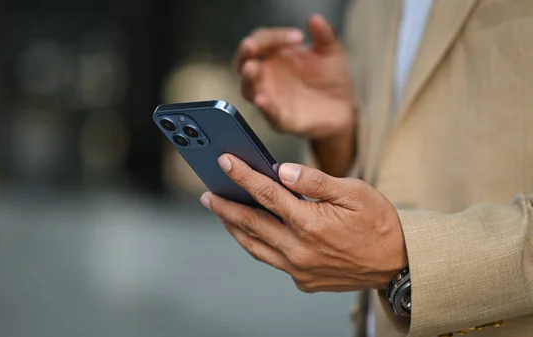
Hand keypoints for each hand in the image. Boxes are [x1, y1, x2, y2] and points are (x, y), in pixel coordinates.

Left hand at [200, 154, 407, 291]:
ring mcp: (299, 269)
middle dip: (225, 207)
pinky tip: (253, 232)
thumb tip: (282, 171)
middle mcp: (299, 249)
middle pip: (251, 223)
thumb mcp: (353, 191)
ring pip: (256, 246)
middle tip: (208, 195)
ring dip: (235, 229)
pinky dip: (258, 244)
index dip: (242, 175)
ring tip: (222, 213)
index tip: (224, 162)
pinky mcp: (304, 281)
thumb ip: (314, 180)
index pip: (266, 193)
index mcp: (310, 223)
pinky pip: (272, 260)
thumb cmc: (378, 222)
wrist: (398, 262)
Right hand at [233, 14, 353, 139]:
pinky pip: (269, 115)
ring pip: (248, 90)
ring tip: (251, 68)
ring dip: (247, 79)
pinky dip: (265, 108)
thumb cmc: (330, 77)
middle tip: (250, 45)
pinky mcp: (282, 120)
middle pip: (243, 64)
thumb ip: (324, 35)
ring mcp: (271, 99)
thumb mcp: (330, 51)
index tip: (299, 37)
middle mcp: (267, 77)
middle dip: (244, 54)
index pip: (261, 41)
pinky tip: (262, 99)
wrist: (344, 107)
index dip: (274, 37)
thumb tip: (315, 19)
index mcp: (273, 57)